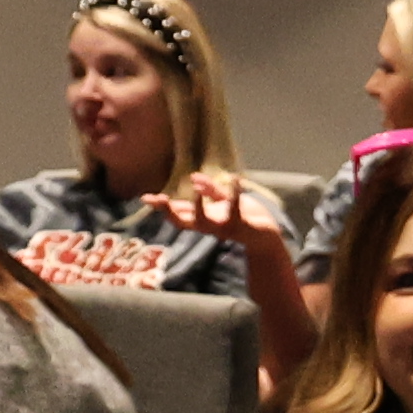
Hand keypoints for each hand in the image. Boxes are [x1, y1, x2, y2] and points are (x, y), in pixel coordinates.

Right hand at [152, 170, 289, 260]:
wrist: (267, 235)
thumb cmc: (243, 218)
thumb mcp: (224, 202)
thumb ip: (210, 190)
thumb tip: (194, 177)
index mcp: (203, 219)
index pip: (177, 214)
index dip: (161, 207)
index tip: (145, 198)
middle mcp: (209, 226)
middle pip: (183, 223)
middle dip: (169, 212)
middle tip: (160, 199)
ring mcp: (224, 228)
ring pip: (206, 222)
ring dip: (199, 207)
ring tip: (195, 190)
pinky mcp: (242, 226)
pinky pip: (236, 211)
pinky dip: (235, 194)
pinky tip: (235, 179)